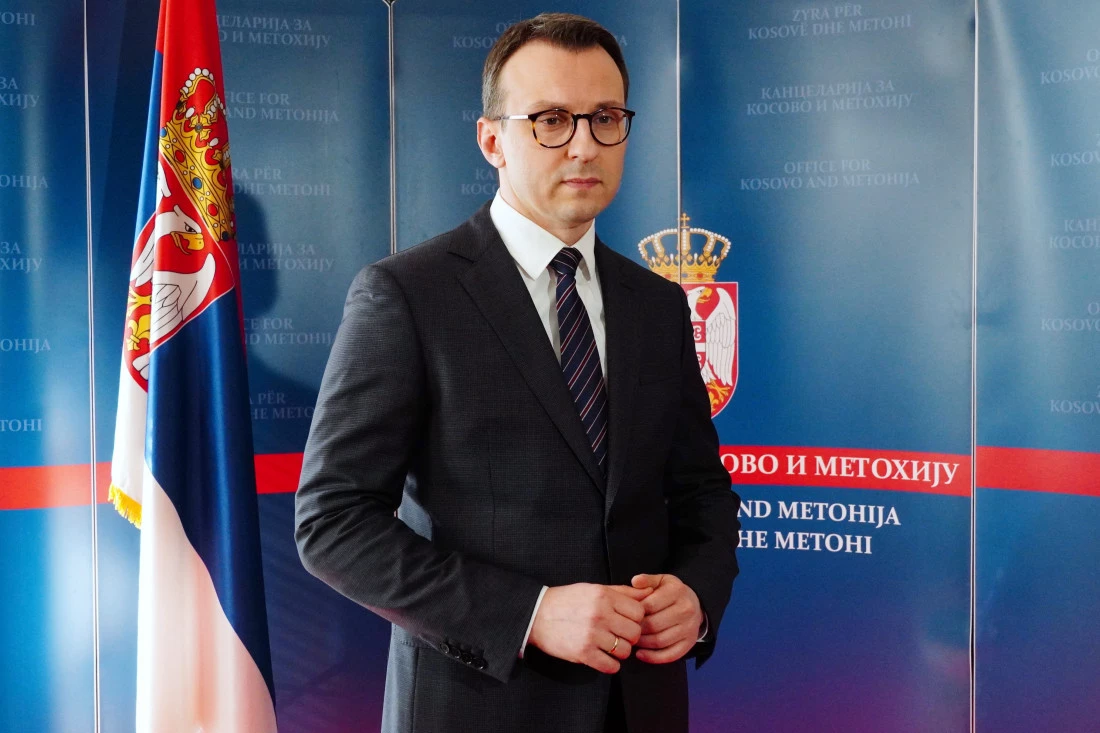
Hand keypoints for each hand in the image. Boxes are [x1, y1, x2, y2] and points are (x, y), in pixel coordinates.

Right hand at [528, 583, 651, 673]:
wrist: (537, 615)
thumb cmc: (568, 601)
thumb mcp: (594, 589)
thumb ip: (622, 591)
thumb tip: (649, 592)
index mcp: (603, 596)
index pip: (639, 612)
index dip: (635, 619)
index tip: (626, 621)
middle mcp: (600, 614)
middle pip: (635, 633)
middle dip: (630, 636)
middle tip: (619, 636)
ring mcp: (592, 635)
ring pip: (625, 651)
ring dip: (620, 652)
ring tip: (609, 646)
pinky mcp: (583, 653)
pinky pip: (611, 666)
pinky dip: (610, 665)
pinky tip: (602, 657)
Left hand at [630, 574, 702, 664]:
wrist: (695, 604)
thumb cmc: (671, 593)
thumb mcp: (661, 581)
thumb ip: (647, 580)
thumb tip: (635, 581)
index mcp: (677, 591)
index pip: (650, 605)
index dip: (633, 612)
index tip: (625, 615)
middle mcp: (686, 610)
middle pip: (653, 625)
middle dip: (636, 629)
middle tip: (625, 630)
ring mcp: (689, 628)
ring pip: (660, 641)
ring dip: (642, 643)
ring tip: (631, 640)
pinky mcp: (689, 643)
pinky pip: (669, 655)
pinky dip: (653, 657)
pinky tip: (640, 654)